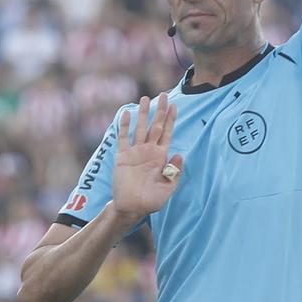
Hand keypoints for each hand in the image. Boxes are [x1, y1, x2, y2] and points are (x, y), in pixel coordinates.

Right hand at [110, 95, 183, 227]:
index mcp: (161, 157)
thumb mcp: (168, 188)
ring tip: (145, 98)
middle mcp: (149, 151)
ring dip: (143, 114)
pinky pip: (123, 138)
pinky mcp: (122, 156)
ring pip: (140, 128)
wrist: (131, 207)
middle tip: (163, 95)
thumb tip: (179, 154)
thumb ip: (174, 172)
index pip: (167, 133)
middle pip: (156, 126)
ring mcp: (135, 152)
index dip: (171, 120)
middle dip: (160, 110)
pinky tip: (126, 113)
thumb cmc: (151, 201)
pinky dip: (124, 126)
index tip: (175, 105)